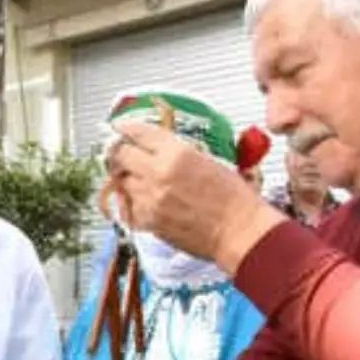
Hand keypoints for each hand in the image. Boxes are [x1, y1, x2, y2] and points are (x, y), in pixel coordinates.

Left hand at [108, 123, 285, 270]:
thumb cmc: (234, 199)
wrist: (239, 232)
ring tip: (141, 181)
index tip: (120, 127)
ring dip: (128, 179)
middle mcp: (159, 173)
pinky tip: (148, 201)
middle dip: (120, 154)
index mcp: (178, 153)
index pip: (139, 132)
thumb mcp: (210, 161)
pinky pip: (128, 206)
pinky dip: (133, 202)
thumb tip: (160, 147)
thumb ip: (180, 152)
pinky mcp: (147, 220)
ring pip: (122, 182)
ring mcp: (150, 198)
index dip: (126, 128)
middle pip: (121, 156)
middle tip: (123, 155)